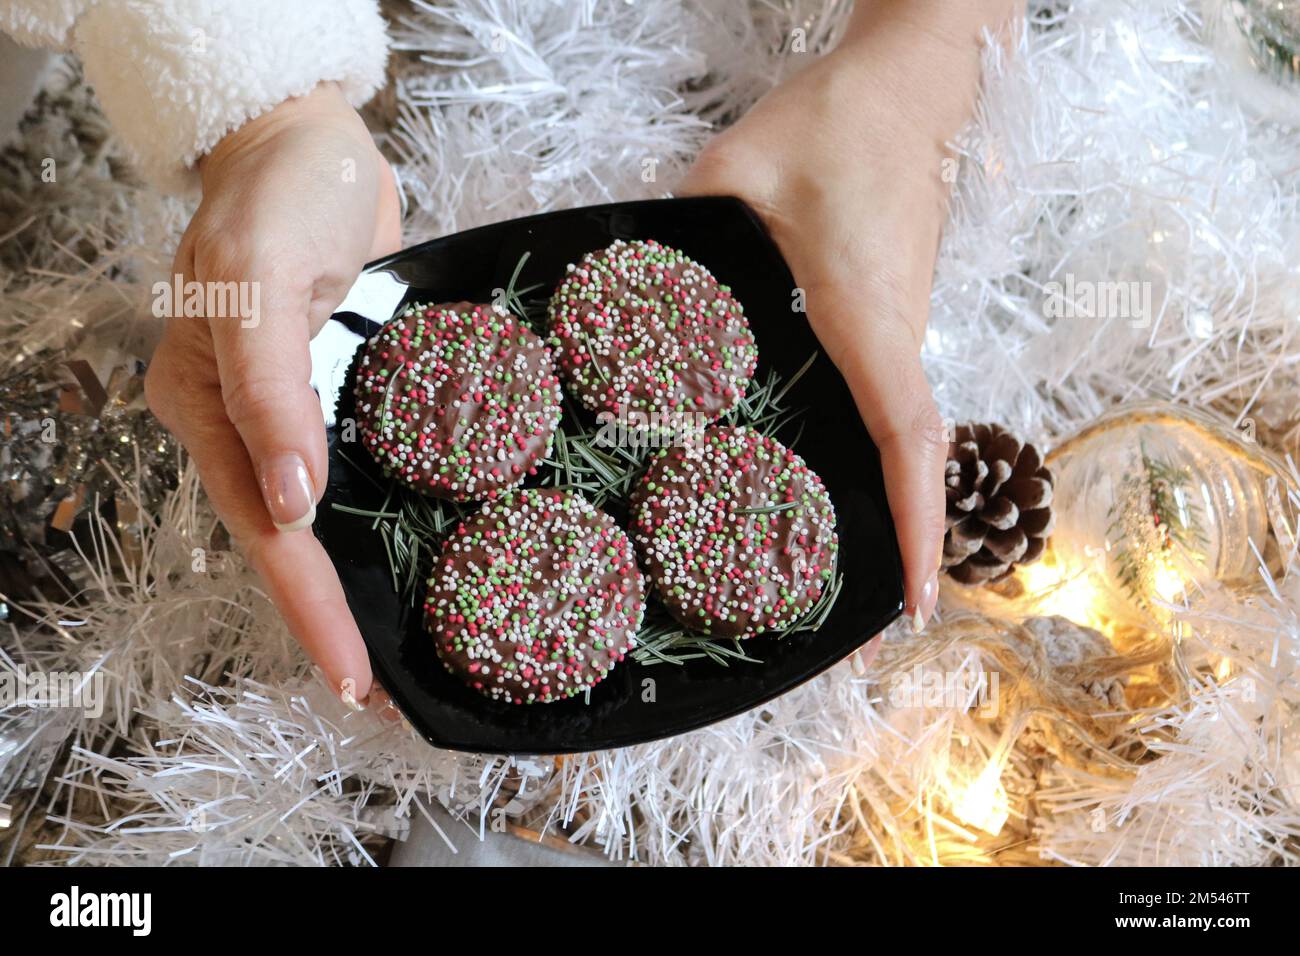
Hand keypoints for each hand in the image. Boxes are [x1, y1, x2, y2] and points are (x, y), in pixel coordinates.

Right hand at [145, 83, 400, 706]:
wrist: (308, 140)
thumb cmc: (277, 195)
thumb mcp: (259, 279)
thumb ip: (268, 388)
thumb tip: (289, 501)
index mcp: (207, 406)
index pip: (266, 530)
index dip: (311, 607)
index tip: (352, 676)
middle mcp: (244, 423)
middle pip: (290, 543)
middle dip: (332, 620)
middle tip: (379, 695)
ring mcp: (291, 414)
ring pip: (319, 521)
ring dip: (353, 588)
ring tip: (395, 655)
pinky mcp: (335, 395)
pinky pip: (356, 472)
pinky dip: (375, 526)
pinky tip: (406, 564)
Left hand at [681, 11, 1000, 647]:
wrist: (912, 82)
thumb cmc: (838, 124)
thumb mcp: (735, 176)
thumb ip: (675, 240)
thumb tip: (628, 294)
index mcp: (866, 320)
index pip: (907, 440)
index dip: (912, 529)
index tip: (909, 608)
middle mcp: (896, 340)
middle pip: (909, 464)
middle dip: (898, 549)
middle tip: (857, 634)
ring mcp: (902, 330)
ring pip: (902, 438)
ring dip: (889, 509)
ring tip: (840, 578)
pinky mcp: (892, 315)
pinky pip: (889, 403)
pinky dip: (874, 458)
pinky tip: (825, 479)